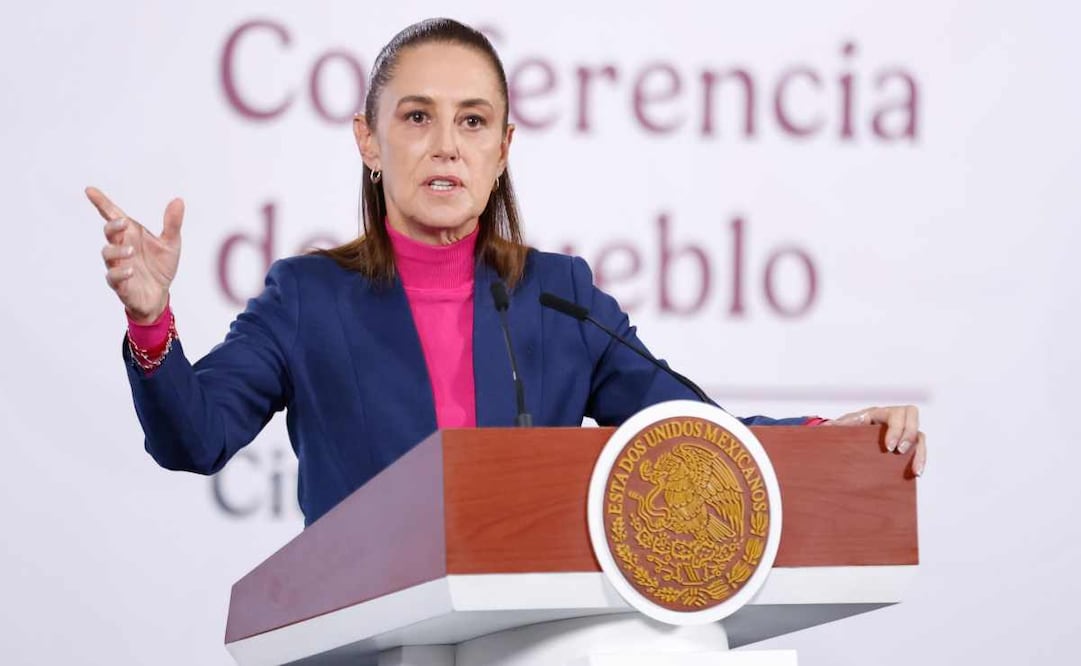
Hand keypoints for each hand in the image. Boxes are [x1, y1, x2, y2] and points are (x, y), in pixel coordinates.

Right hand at [86, 187, 183, 323]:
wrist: (159, 295)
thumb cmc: (160, 267)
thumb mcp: (171, 244)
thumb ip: (172, 224)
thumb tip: (178, 200)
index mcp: (131, 234)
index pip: (113, 215)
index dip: (101, 203)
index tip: (90, 190)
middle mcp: (121, 246)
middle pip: (109, 232)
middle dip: (113, 226)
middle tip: (123, 223)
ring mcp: (118, 265)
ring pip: (108, 253)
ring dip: (118, 251)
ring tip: (131, 251)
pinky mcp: (120, 284)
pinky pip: (113, 277)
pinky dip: (120, 273)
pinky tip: (130, 270)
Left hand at [825, 405, 926, 476]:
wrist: (850, 439)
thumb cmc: (847, 431)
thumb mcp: (843, 428)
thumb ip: (837, 427)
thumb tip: (825, 428)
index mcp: (878, 413)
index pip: (895, 413)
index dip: (896, 429)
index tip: (889, 447)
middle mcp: (893, 419)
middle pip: (911, 416)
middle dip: (908, 434)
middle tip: (899, 451)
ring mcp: (901, 432)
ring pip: (919, 434)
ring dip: (920, 451)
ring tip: (915, 470)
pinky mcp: (905, 445)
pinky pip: (919, 448)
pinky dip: (920, 459)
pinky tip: (916, 473)